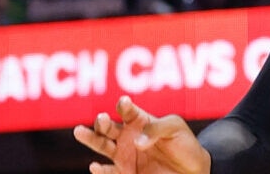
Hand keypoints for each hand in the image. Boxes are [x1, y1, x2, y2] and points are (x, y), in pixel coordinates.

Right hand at [73, 95, 209, 173]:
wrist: (190, 169)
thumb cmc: (184, 143)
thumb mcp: (174, 128)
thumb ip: (156, 129)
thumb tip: (136, 141)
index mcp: (139, 120)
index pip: (127, 110)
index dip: (124, 105)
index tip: (124, 103)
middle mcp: (127, 136)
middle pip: (108, 126)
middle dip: (103, 121)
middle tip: (102, 118)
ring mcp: (124, 154)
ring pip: (101, 145)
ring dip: (90, 138)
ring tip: (79, 131)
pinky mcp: (125, 172)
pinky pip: (108, 172)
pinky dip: (100, 171)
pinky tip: (94, 166)